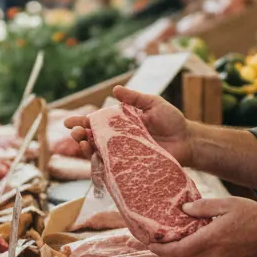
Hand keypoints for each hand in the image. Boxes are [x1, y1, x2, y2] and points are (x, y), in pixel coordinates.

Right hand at [64, 86, 192, 164]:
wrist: (188, 140)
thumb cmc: (172, 121)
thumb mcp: (153, 104)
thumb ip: (134, 97)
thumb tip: (115, 89)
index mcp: (121, 123)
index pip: (96, 123)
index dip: (81, 123)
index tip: (68, 122)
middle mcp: (119, 139)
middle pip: (93, 139)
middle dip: (80, 135)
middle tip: (75, 132)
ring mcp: (124, 154)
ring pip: (99, 153)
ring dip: (87, 149)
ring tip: (82, 143)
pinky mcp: (131, 166)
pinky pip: (113, 167)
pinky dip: (102, 163)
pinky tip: (96, 158)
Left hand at [148, 197, 256, 256]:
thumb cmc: (254, 216)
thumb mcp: (227, 204)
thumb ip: (204, 207)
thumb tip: (184, 209)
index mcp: (211, 240)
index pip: (179, 250)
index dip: (161, 249)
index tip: (149, 244)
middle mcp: (214, 255)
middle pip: (184, 254)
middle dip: (169, 247)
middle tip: (156, 237)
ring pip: (196, 255)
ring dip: (186, 245)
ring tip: (179, 231)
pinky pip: (208, 256)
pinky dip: (200, 247)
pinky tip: (202, 235)